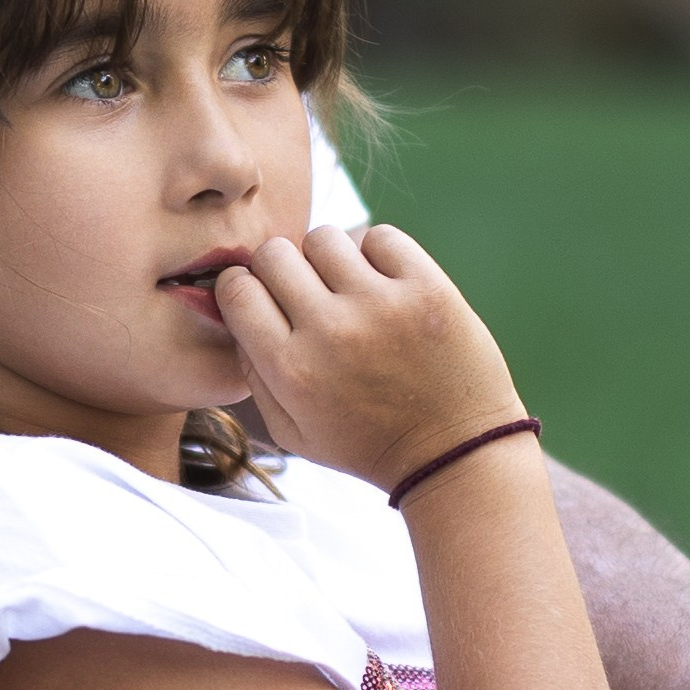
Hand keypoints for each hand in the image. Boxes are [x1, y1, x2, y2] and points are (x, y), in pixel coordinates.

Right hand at [216, 225, 525, 491]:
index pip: (236, 288)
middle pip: (274, 253)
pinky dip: (377, 255)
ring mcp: (381, 306)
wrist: (456, 452)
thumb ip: (252, 371)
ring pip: (324, 237)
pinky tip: (386, 287)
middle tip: (307, 295)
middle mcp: (330, 332)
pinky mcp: (427, 289)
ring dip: (330, 260)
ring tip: (350, 293)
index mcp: (291, 370)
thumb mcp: (293, 432)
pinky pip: (380, 237)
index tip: (263, 298)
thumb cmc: (368, 444)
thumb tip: (234, 306)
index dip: (243, 287)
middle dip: (281, 269)